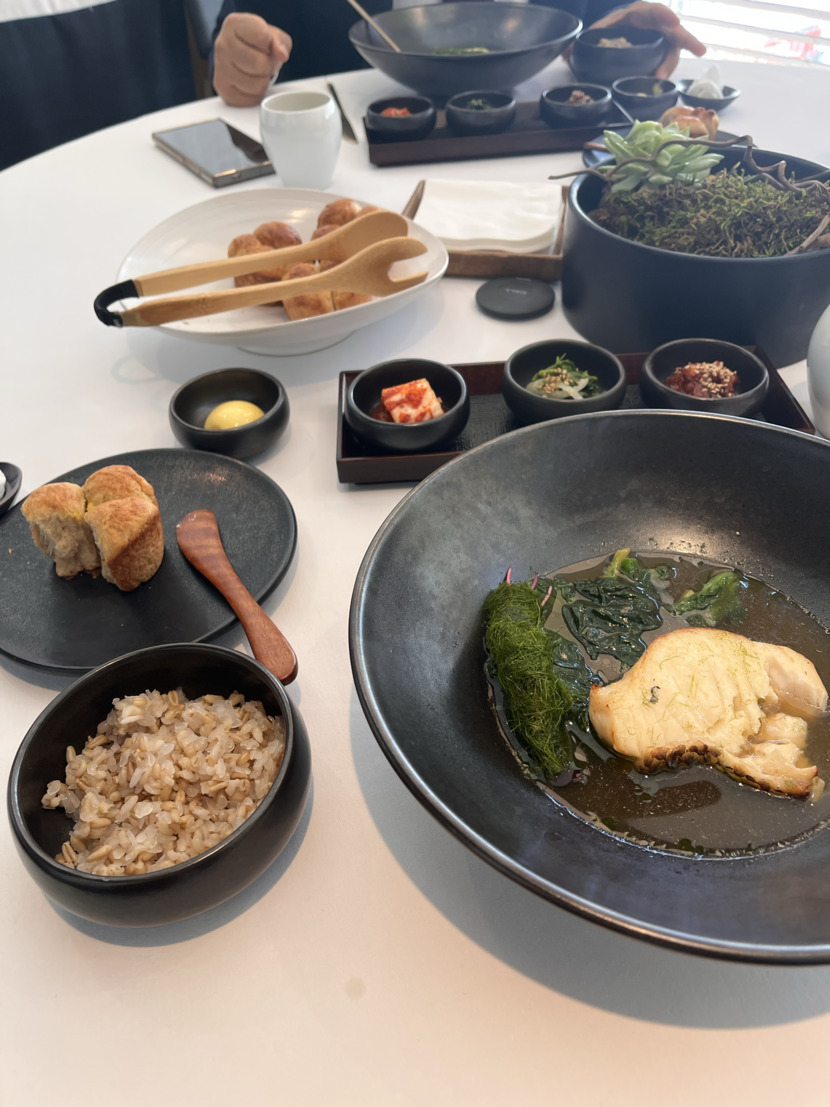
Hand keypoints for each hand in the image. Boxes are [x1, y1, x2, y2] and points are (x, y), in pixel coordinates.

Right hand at [213, 13, 292, 105]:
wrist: (239, 54)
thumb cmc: (256, 43)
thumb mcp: (273, 36)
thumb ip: (281, 42)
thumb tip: (282, 54)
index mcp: (234, 24)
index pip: (261, 36)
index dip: (270, 44)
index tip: (265, 44)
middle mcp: (222, 45)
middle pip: (259, 65)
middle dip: (268, 66)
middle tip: (263, 61)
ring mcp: (220, 68)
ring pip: (257, 85)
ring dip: (263, 81)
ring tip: (256, 72)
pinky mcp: (223, 90)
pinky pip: (251, 99)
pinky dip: (256, 94)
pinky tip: (250, 83)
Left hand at [588, 2, 706, 77]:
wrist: (611, 33)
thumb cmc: (606, 29)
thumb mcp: (596, 31)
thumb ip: (582, 41)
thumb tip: (565, 53)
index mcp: (639, 13)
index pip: (655, 11)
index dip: (665, 16)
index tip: (673, 23)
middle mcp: (654, 25)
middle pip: (674, 32)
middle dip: (687, 40)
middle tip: (701, 51)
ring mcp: (659, 40)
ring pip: (671, 51)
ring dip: (668, 65)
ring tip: (659, 78)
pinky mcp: (659, 54)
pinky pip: (665, 62)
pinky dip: (663, 72)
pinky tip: (658, 82)